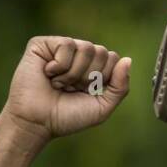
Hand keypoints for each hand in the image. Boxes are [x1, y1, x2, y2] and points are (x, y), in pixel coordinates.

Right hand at [0, 36, 131, 142]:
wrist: (38, 122)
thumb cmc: (67, 116)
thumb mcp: (102, 107)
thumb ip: (120, 86)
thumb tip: (128, 59)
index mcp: (92, 68)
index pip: (113, 59)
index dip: (102, 79)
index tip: (86, 92)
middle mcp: (77, 55)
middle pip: (101, 52)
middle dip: (89, 77)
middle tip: (71, 88)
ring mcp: (60, 48)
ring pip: (86, 47)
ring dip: (74, 73)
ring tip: (59, 83)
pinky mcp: (42, 44)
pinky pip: (67, 44)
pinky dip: (60, 65)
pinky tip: (48, 73)